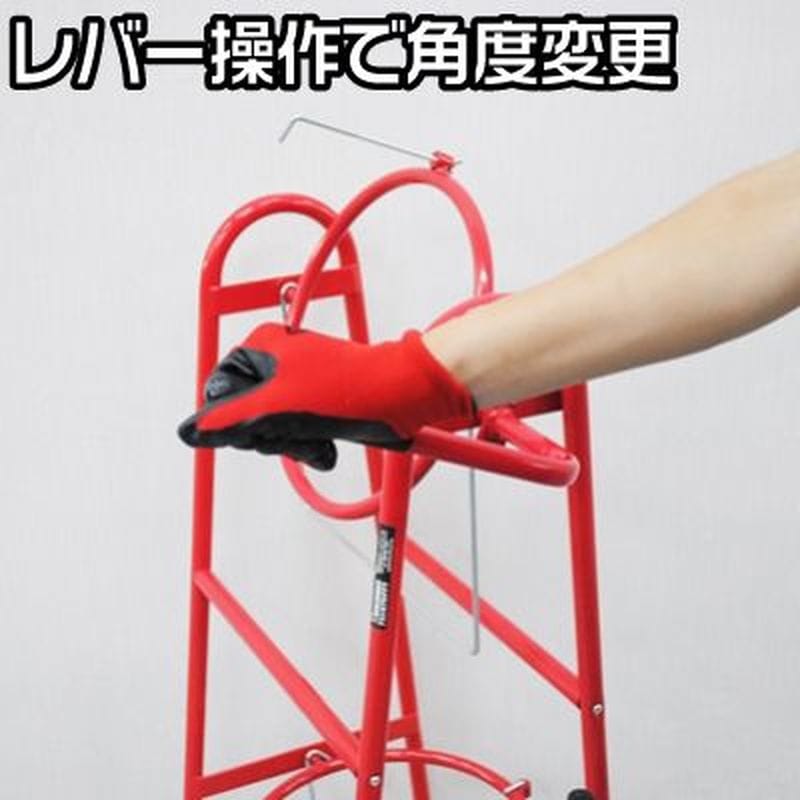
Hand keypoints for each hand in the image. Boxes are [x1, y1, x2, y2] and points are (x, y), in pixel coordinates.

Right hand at [177, 322, 476, 470]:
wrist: (403, 397)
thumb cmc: (348, 389)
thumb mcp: (277, 406)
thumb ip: (227, 420)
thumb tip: (189, 433)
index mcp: (262, 347)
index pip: (220, 393)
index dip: (234, 419)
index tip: (257, 426)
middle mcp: (278, 363)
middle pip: (246, 414)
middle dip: (270, 434)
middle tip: (293, 430)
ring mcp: (299, 385)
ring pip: (272, 430)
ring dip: (293, 444)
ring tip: (316, 440)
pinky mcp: (319, 406)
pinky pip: (297, 435)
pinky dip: (310, 446)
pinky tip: (325, 448)